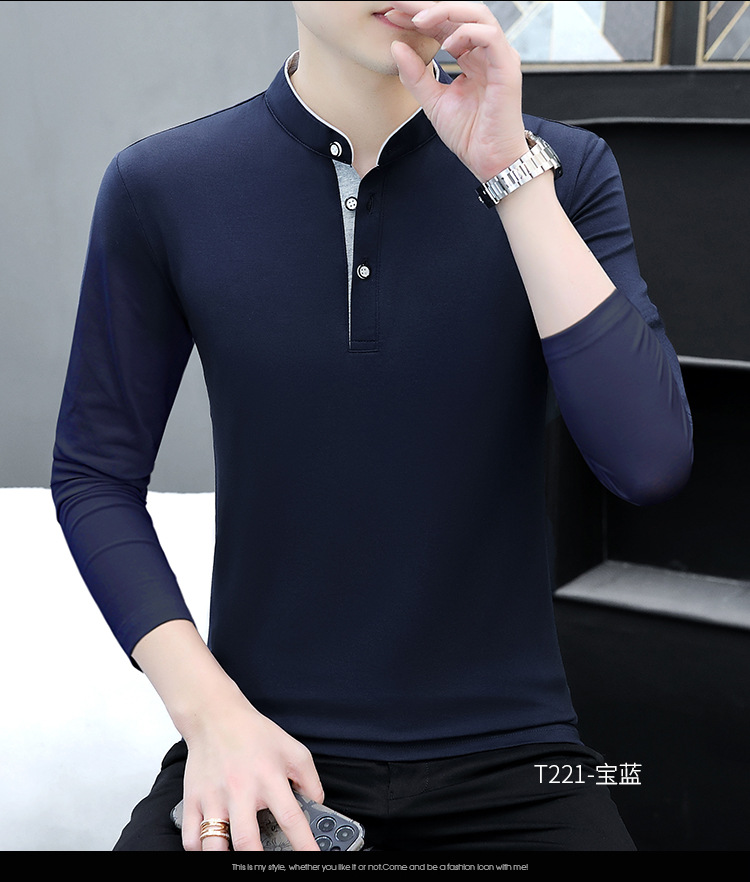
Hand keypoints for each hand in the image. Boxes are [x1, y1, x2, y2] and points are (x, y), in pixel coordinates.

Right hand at [180, 692, 324, 851]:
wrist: (215, 716)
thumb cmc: (254, 734)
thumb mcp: (293, 749)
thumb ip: (309, 779)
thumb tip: (317, 806)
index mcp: (269, 777)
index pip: (291, 818)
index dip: (304, 845)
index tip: (311, 860)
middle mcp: (240, 789)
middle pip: (247, 840)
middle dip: (258, 861)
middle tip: (268, 865)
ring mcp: (214, 797)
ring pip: (215, 845)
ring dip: (226, 857)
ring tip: (237, 856)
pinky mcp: (193, 800)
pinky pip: (192, 838)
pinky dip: (201, 850)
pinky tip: (214, 847)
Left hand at [387, 1, 526, 181]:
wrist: (489, 161)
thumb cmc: (470, 135)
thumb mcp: (432, 102)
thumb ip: (415, 76)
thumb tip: (396, 47)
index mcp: (470, 57)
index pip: (445, 26)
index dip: (419, 17)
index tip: (393, 15)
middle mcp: (486, 52)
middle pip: (460, 13)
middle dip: (428, 6)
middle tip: (400, 5)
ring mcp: (499, 57)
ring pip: (478, 15)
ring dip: (446, 12)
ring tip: (419, 20)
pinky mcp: (507, 68)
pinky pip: (490, 36)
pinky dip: (467, 34)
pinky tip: (447, 45)